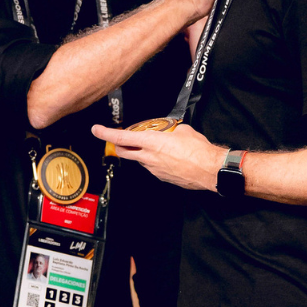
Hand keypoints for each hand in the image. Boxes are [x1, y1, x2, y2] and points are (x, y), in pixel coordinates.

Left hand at [92, 124, 225, 191]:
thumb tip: (170, 131)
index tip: (97, 130)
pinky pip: (152, 167)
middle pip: (124, 151)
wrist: (209, 169)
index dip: (106, 133)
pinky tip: (166, 157)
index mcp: (152, 142)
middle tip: (119, 138)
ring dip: (140, 152)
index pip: (121, 137)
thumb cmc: (199, 151)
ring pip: (139, 159)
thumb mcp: (183, 131)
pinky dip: (154, 160)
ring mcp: (154, 169)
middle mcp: (149, 157)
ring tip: (154, 145)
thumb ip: (171, 130)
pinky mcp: (161, 177)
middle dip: (118, 144)